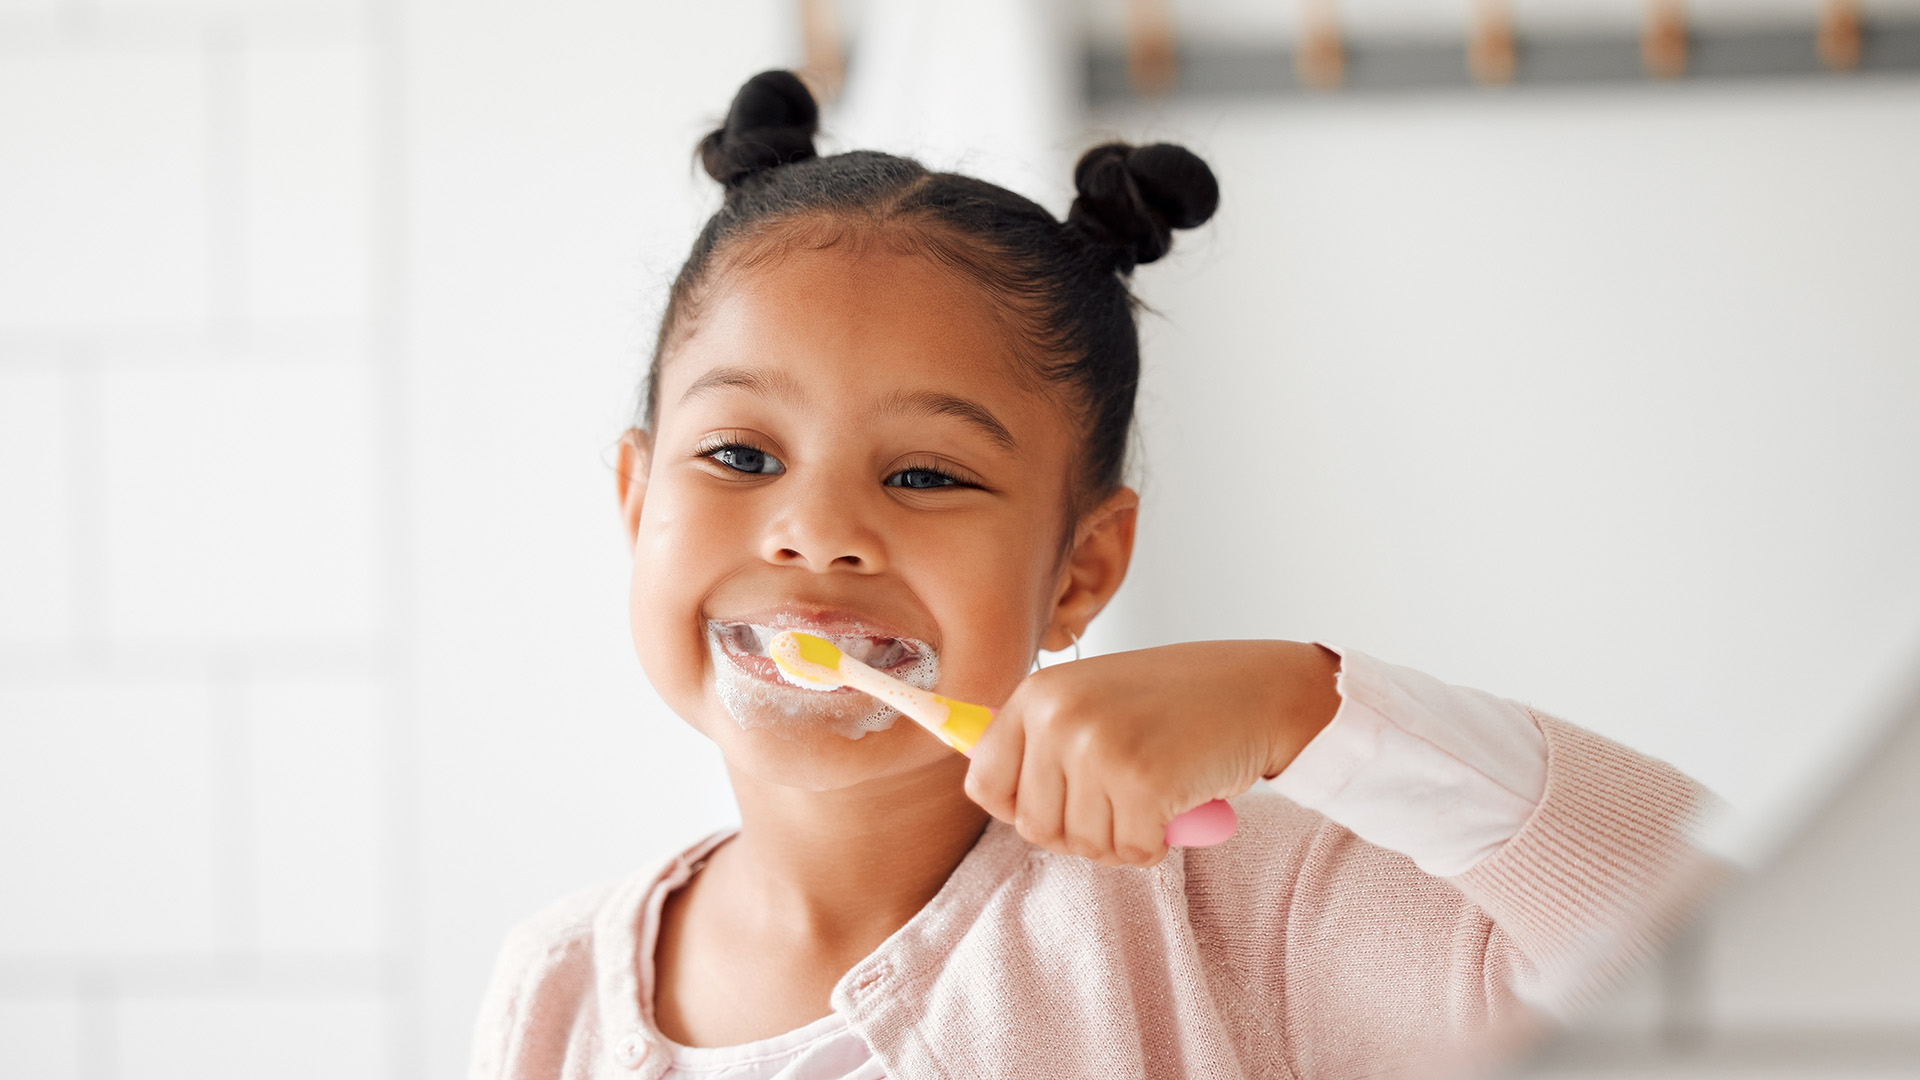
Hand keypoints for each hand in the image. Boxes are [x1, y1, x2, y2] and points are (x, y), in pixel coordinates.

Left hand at [963, 640, 1341, 867]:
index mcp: (1037, 694)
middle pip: (1034, 827)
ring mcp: (1098, 748)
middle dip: (1081, 829)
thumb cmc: (1175, 703)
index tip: (1063, 800)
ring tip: (1154, 791)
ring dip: (1123, 836)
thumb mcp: (1091, 701)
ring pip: (1083, 846)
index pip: (983, 785)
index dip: (1023, 807)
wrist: (1258, 690)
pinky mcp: (1142, 782)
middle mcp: (1058, 717)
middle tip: (1124, 796)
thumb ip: (1041, 741)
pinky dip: (1158, 843)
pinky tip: (1177, 802)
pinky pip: (1132, 852)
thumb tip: (979, 781)